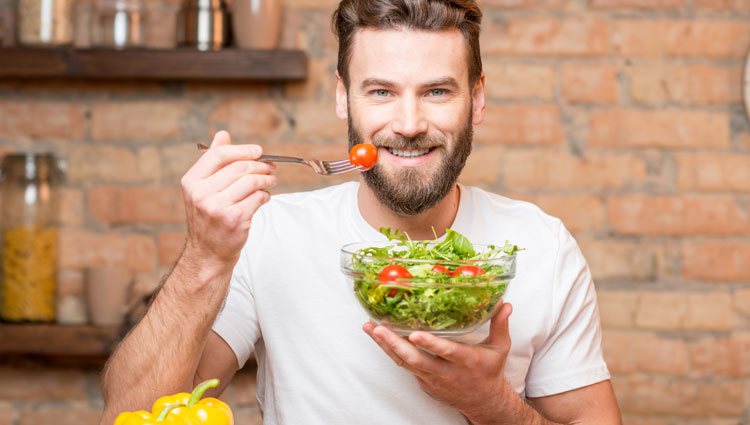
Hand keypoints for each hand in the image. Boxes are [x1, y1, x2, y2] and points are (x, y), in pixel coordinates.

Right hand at [180, 131, 276, 271]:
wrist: (208, 253)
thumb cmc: (209, 218)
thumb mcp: (203, 189)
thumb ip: (213, 162)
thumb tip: (223, 134)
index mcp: (191, 182)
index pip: (218, 155)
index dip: (242, 150)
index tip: (258, 151)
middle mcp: (201, 194)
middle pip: (239, 167)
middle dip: (261, 165)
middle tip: (271, 168)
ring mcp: (217, 207)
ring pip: (251, 181)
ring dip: (267, 179)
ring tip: (271, 180)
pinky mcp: (234, 219)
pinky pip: (258, 198)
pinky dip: (265, 195)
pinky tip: (264, 197)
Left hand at [364, 303, 514, 420]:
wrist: (482, 402)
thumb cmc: (490, 371)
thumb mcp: (499, 349)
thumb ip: (499, 325)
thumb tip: (505, 304)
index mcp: (465, 361)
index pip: (447, 352)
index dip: (430, 344)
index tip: (415, 335)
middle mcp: (445, 372)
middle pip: (415, 359)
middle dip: (394, 344)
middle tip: (378, 328)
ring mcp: (431, 378)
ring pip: (403, 362)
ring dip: (384, 345)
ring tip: (369, 328)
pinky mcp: (422, 382)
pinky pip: (403, 366)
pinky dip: (390, 352)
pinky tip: (378, 338)